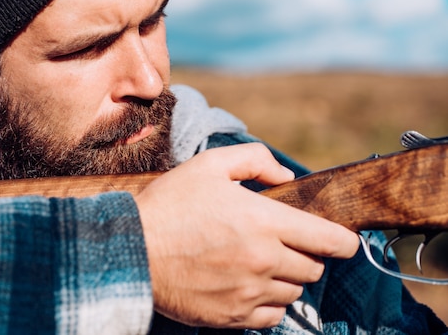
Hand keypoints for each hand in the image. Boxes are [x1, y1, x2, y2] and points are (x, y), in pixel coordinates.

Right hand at [135, 143, 358, 328]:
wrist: (132, 250)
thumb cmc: (169, 205)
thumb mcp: (208, 166)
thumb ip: (254, 160)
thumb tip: (286, 175)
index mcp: (264, 222)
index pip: (330, 240)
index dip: (345, 241)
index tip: (344, 241)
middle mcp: (264, 261)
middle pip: (313, 268)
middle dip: (305, 254)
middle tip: (280, 243)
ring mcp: (250, 292)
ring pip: (293, 292)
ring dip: (285, 278)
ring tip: (258, 263)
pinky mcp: (233, 315)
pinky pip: (272, 316)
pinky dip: (269, 302)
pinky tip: (248, 285)